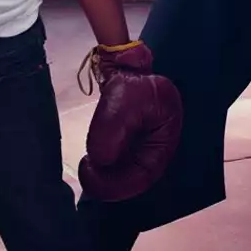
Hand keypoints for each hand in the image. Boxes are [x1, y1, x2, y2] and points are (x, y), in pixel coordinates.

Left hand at [77, 42, 182, 201]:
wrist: (126, 67)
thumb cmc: (130, 82)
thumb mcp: (121, 101)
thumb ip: (111, 131)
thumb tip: (100, 161)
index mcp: (164, 141)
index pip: (144, 175)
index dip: (118, 183)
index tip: (92, 172)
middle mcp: (157, 150)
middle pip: (135, 180)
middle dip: (109, 184)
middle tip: (86, 174)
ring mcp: (144, 149)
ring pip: (126, 175)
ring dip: (106, 178)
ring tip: (87, 167)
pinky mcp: (131, 145)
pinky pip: (119, 166)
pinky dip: (105, 169)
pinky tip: (91, 162)